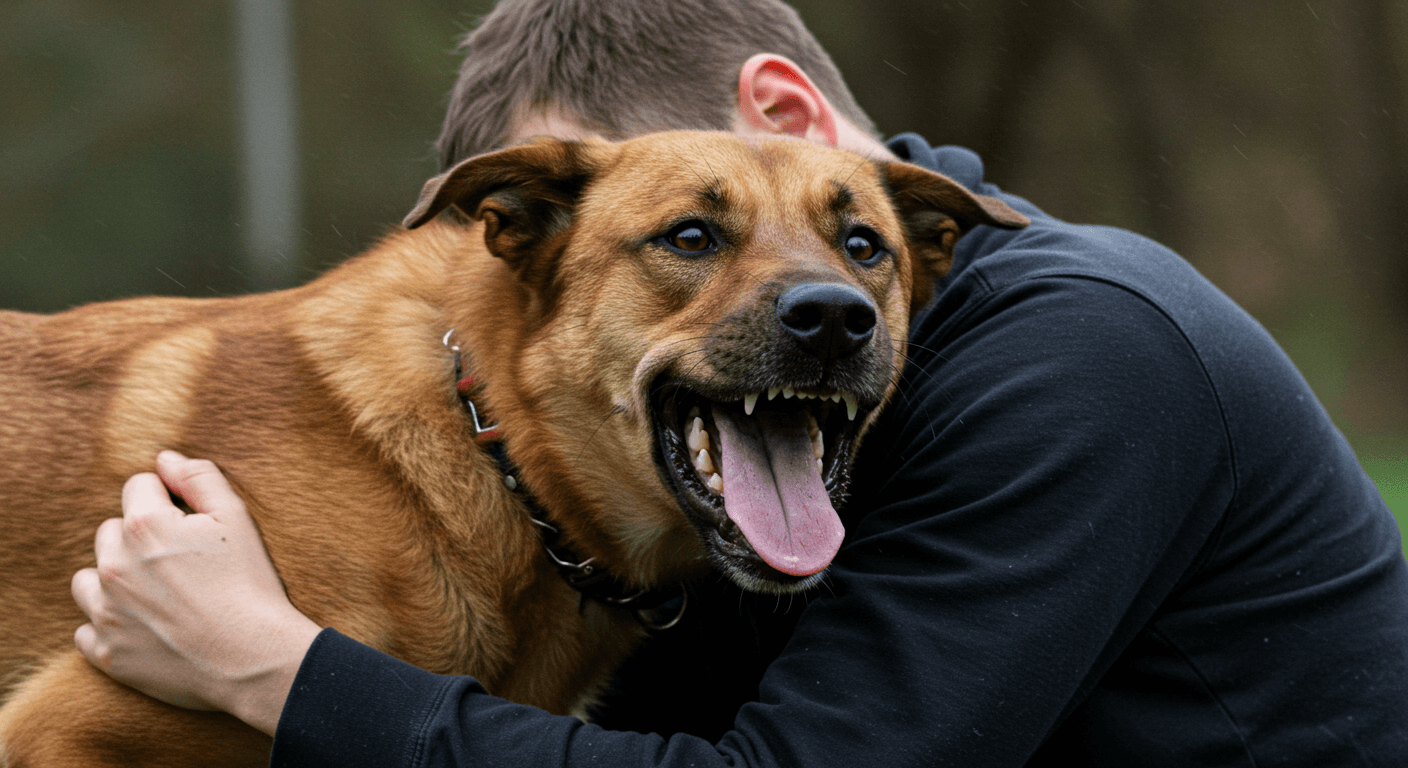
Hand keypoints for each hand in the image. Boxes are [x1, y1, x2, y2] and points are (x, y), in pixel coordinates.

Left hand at [71, 451, 321, 735]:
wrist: (254, 658)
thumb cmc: (250, 585)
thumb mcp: (238, 518)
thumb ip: (199, 478)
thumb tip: (165, 459)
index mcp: (145, 526)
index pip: (138, 487)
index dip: (169, 499)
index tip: (192, 525)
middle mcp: (114, 565)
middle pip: (112, 531)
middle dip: (140, 538)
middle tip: (182, 562)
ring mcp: (105, 612)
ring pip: (90, 578)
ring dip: (116, 579)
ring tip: (160, 594)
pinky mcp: (107, 652)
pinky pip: (87, 628)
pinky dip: (110, 624)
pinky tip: (148, 626)